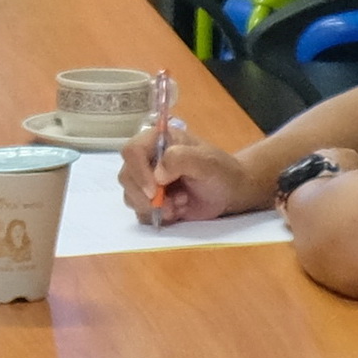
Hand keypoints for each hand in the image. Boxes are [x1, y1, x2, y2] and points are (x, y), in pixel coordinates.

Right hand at [121, 117, 262, 223]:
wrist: (230, 192)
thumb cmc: (221, 171)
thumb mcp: (207, 161)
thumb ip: (182, 159)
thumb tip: (157, 174)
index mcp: (157, 140)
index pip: (131, 151)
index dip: (138, 172)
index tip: (154, 190)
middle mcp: (147, 159)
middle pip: (126, 177)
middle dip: (147, 196)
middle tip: (173, 203)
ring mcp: (146, 181)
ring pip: (131, 197)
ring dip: (155, 207)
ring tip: (181, 204)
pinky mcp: (150, 202)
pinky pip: (140, 213)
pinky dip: (158, 216)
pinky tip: (178, 211)